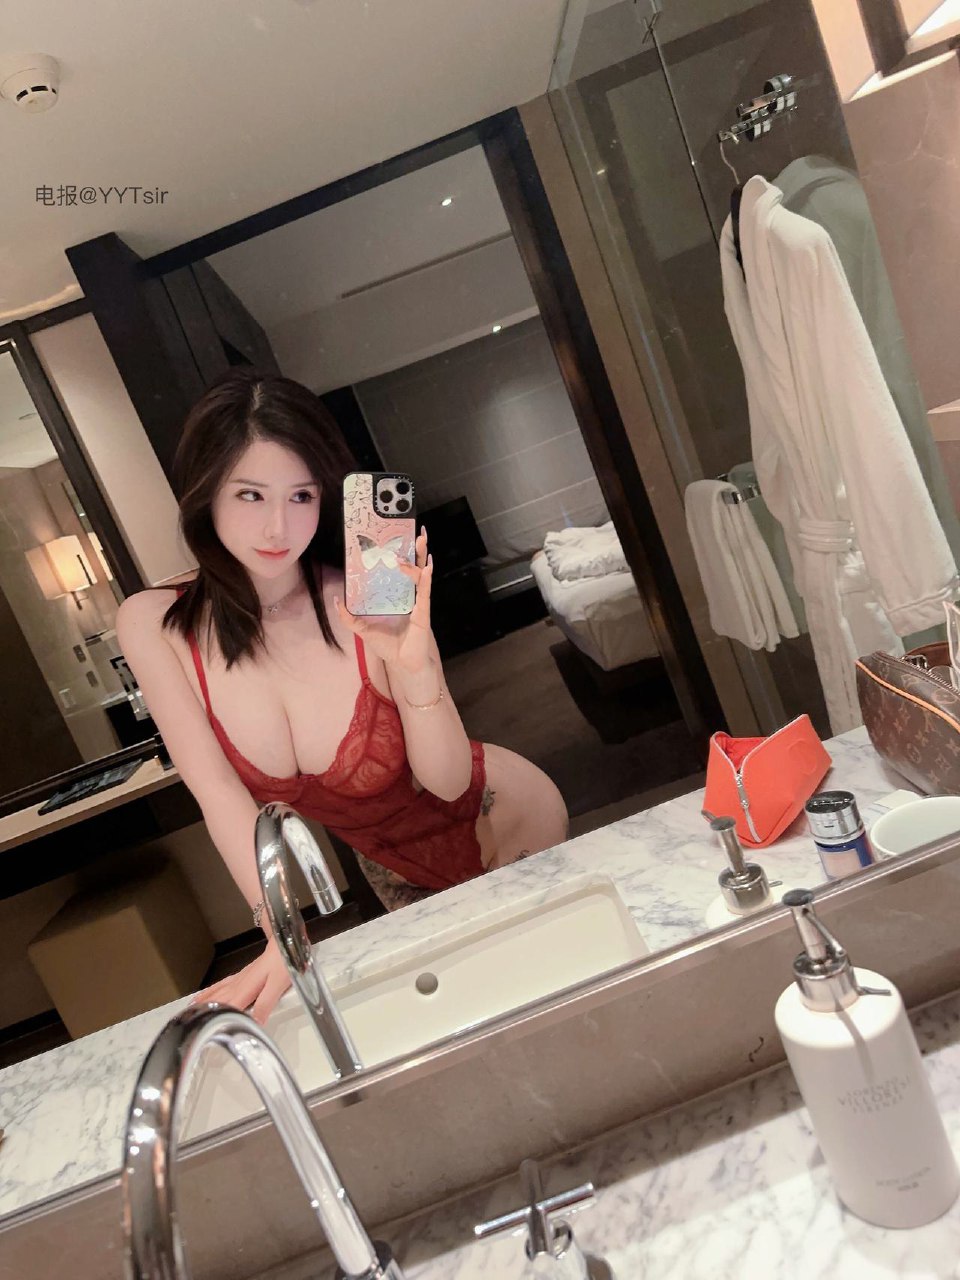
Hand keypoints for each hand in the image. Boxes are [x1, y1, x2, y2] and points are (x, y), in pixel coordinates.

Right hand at [191, 935, 291, 1025]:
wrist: (285, 942)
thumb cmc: (284, 963)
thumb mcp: (277, 985)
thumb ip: (265, 1004)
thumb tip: (254, 1023)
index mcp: (246, 988)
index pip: (230, 1007)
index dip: (219, 1020)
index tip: (207, 1033)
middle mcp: (239, 983)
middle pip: (220, 999)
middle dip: (206, 1011)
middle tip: (191, 1023)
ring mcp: (240, 977)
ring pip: (219, 991)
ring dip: (205, 1001)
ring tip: (192, 1010)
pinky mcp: (244, 973)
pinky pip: (223, 983)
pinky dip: (212, 989)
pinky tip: (209, 993)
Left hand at [335, 528, 434, 673]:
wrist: (404, 665)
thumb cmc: (389, 647)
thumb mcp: (363, 629)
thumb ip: (348, 617)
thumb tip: (336, 599)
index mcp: (398, 597)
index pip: (400, 572)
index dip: (400, 555)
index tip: (396, 538)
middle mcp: (410, 596)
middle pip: (414, 567)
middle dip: (417, 549)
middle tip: (417, 530)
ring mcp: (418, 603)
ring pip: (421, 575)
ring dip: (421, 557)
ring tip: (421, 541)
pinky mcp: (423, 613)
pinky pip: (425, 593)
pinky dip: (426, 580)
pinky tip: (427, 567)